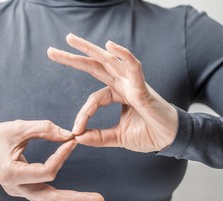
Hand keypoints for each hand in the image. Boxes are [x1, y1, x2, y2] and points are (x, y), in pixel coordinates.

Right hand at [0, 120, 104, 200]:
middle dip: (76, 200)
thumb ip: (44, 129)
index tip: (72, 141)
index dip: (62, 156)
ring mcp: (21, 193)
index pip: (46, 171)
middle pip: (51, 199)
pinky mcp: (26, 192)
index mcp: (12, 173)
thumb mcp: (18, 127)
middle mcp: (17, 188)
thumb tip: (71, 135)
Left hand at [47, 34, 177, 152]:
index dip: (83, 114)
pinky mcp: (144, 88)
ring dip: (89, 49)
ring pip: (109, 61)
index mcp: (117, 95)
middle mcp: (123, 85)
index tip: (75, 130)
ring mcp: (133, 84)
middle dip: (73, 58)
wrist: (170, 140)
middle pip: (94, 67)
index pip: (93, 99)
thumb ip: (99, 137)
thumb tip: (77, 137)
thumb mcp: (118, 137)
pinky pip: (133, 68)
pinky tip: (110, 45)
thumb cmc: (149, 134)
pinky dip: (123, 55)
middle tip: (52, 51)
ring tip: (70, 39)